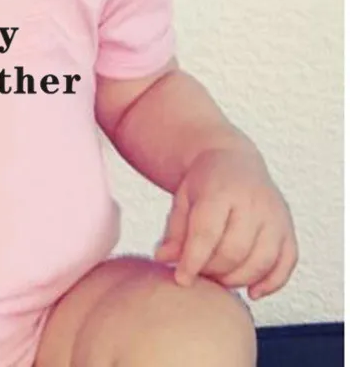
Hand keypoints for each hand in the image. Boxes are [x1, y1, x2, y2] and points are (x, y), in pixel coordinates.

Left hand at [154, 146, 297, 299]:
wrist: (232, 159)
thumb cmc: (204, 183)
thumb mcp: (182, 198)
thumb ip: (175, 231)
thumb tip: (163, 259)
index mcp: (221, 190)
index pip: (207, 233)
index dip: (193, 261)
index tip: (181, 279)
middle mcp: (253, 201)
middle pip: (235, 251)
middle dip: (214, 271)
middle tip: (199, 274)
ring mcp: (275, 214)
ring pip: (262, 261)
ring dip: (238, 280)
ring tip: (218, 279)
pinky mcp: (289, 227)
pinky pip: (286, 263)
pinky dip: (271, 283)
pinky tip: (251, 292)